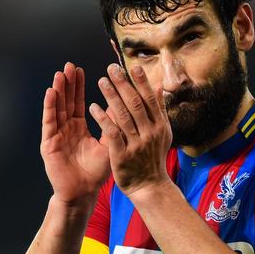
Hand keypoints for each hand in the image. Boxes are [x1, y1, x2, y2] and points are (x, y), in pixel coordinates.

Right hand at [40, 62, 109, 206]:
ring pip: (57, 108)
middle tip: (69, 65)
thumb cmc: (96, 172)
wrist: (83, 193)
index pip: (78, 102)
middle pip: (66, 101)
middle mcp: (66, 129)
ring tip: (60, 74)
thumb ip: (112, 124)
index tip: (80, 70)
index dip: (78, 87)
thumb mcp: (109, 143)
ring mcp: (56, 135)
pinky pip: (49, 122)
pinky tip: (51, 93)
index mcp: (79, 128)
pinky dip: (50, 107)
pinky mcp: (49, 143)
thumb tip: (123, 102)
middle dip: (67, 84)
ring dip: (58, 91)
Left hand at [89, 63, 171, 196]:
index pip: (150, 99)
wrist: (149, 186)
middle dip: (123, 84)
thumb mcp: (162, 133)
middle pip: (135, 104)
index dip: (141, 83)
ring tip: (100, 81)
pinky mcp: (122, 154)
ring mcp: (136, 144)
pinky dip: (102, 118)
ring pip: (122, 115)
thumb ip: (160, 109)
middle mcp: (150, 132)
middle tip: (111, 69)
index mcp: (160, 125)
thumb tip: (160, 85)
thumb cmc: (153, 157)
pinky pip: (111, 132)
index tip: (132, 67)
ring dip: (111, 96)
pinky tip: (92, 107)